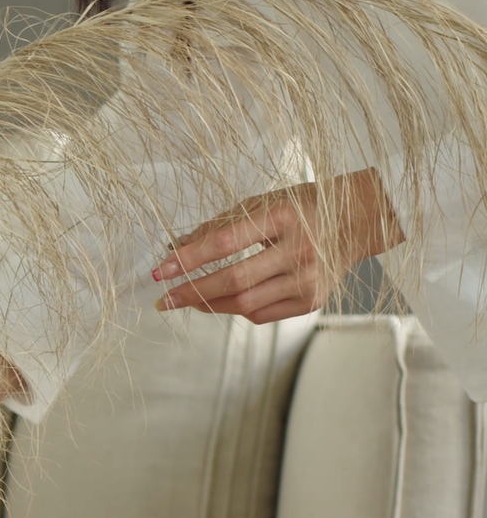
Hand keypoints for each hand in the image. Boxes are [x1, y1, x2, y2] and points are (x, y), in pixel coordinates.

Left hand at [151, 169, 402, 323]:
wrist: (357, 223)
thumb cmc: (303, 208)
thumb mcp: (263, 204)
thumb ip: (220, 225)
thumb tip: (176, 247)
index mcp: (284, 216)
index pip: (225, 242)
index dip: (189, 258)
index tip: (161, 269)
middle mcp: (298, 250)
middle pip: (234, 280)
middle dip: (192, 291)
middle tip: (164, 298)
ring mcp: (307, 280)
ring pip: (245, 303)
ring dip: (209, 304)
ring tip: (187, 300)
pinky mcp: (311, 301)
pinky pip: (262, 314)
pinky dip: (236, 309)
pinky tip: (221, 302)